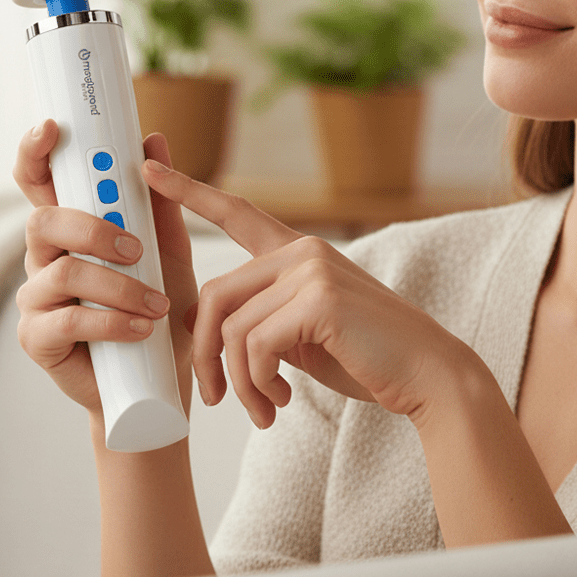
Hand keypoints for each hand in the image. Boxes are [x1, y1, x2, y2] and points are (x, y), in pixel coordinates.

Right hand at [12, 121, 196, 416]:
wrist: (159, 382)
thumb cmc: (158, 308)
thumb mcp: (168, 251)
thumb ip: (159, 202)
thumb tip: (155, 141)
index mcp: (68, 228)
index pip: (39, 181)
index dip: (35, 151)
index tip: (51, 127)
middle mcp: (43, 257)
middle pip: (44, 221)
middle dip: (92, 228)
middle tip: (136, 248)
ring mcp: (35, 298)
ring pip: (63, 272)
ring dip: (117, 286)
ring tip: (156, 304)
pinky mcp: (38, 339)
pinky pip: (67, 321)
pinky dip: (111, 322)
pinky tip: (140, 329)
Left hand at [141, 158, 462, 429]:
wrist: (426, 376)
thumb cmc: (365, 356)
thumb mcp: (303, 332)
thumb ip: (265, 318)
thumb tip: (215, 336)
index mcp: (296, 252)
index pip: (235, 212)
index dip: (189, 191)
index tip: (150, 169)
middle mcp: (301, 250)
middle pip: (215, 295)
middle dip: (205, 355)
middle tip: (215, 396)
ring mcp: (310, 270)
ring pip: (231, 327)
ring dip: (237, 380)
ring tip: (261, 408)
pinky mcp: (318, 299)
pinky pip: (254, 345)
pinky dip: (257, 382)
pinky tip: (281, 400)